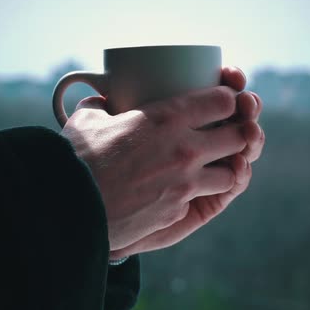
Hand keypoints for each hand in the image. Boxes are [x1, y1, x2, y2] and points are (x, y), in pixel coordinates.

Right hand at [61, 67, 260, 251]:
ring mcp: (185, 183)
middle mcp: (185, 149)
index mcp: (168, 117)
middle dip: (237, 132)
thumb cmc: (77, 158)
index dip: (227, 99)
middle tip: (224, 133)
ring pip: (232, 173)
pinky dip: (198, 193)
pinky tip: (183, 190)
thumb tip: (100, 101)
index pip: (223, 100)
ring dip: (226, 167)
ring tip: (209, 166)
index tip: (220, 102)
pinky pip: (203, 198)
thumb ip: (101, 104)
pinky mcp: (178, 210)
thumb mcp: (88, 118)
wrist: (69, 205)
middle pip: (239, 135)